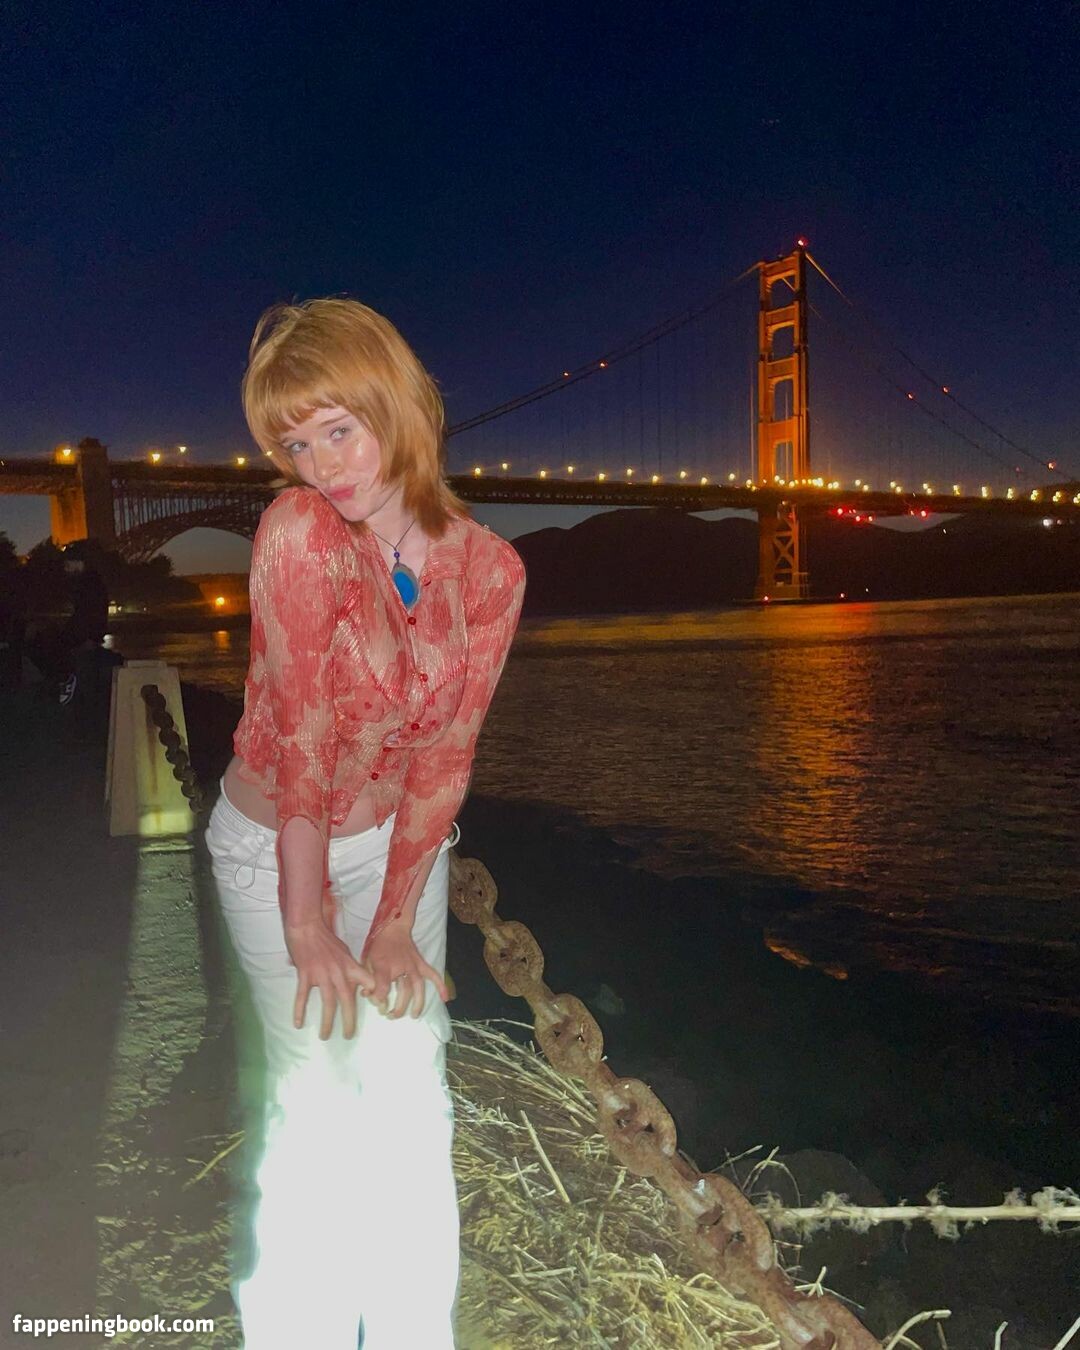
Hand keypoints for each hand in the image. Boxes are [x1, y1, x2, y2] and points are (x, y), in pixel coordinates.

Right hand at [284, 918, 374, 1039]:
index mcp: (349, 965)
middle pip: (346, 1000)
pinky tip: (298, 1023)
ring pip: (327, 1002)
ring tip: (325, 1036)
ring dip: (327, 1022)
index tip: (377, 1007)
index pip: (367, 981)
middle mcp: (338, 971)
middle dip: (349, 1020)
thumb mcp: (344, 951)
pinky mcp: (305, 974)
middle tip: (349, 1035)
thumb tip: (355, 981)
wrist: (307, 926)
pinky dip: (299, 1010)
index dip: (373, 994)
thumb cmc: (325, 938)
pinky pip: (301, 996)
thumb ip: (349, 967)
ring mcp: (321, 973)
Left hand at [365, 920, 449, 1019]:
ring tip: (414, 1015)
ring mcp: (413, 965)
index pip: (383, 989)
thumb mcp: (367, 961)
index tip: (378, 1005)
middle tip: (391, 1015)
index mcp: (384, 967)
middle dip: (398, 1007)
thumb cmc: (378, 945)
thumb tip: (367, 995)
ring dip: (417, 1003)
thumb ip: (367, 979)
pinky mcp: (421, 963)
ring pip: (418, 988)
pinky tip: (445, 998)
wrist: (392, 928)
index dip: (379, 1000)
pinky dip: (440, 986)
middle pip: (403, 992)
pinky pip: (433, 975)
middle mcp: (400, 967)